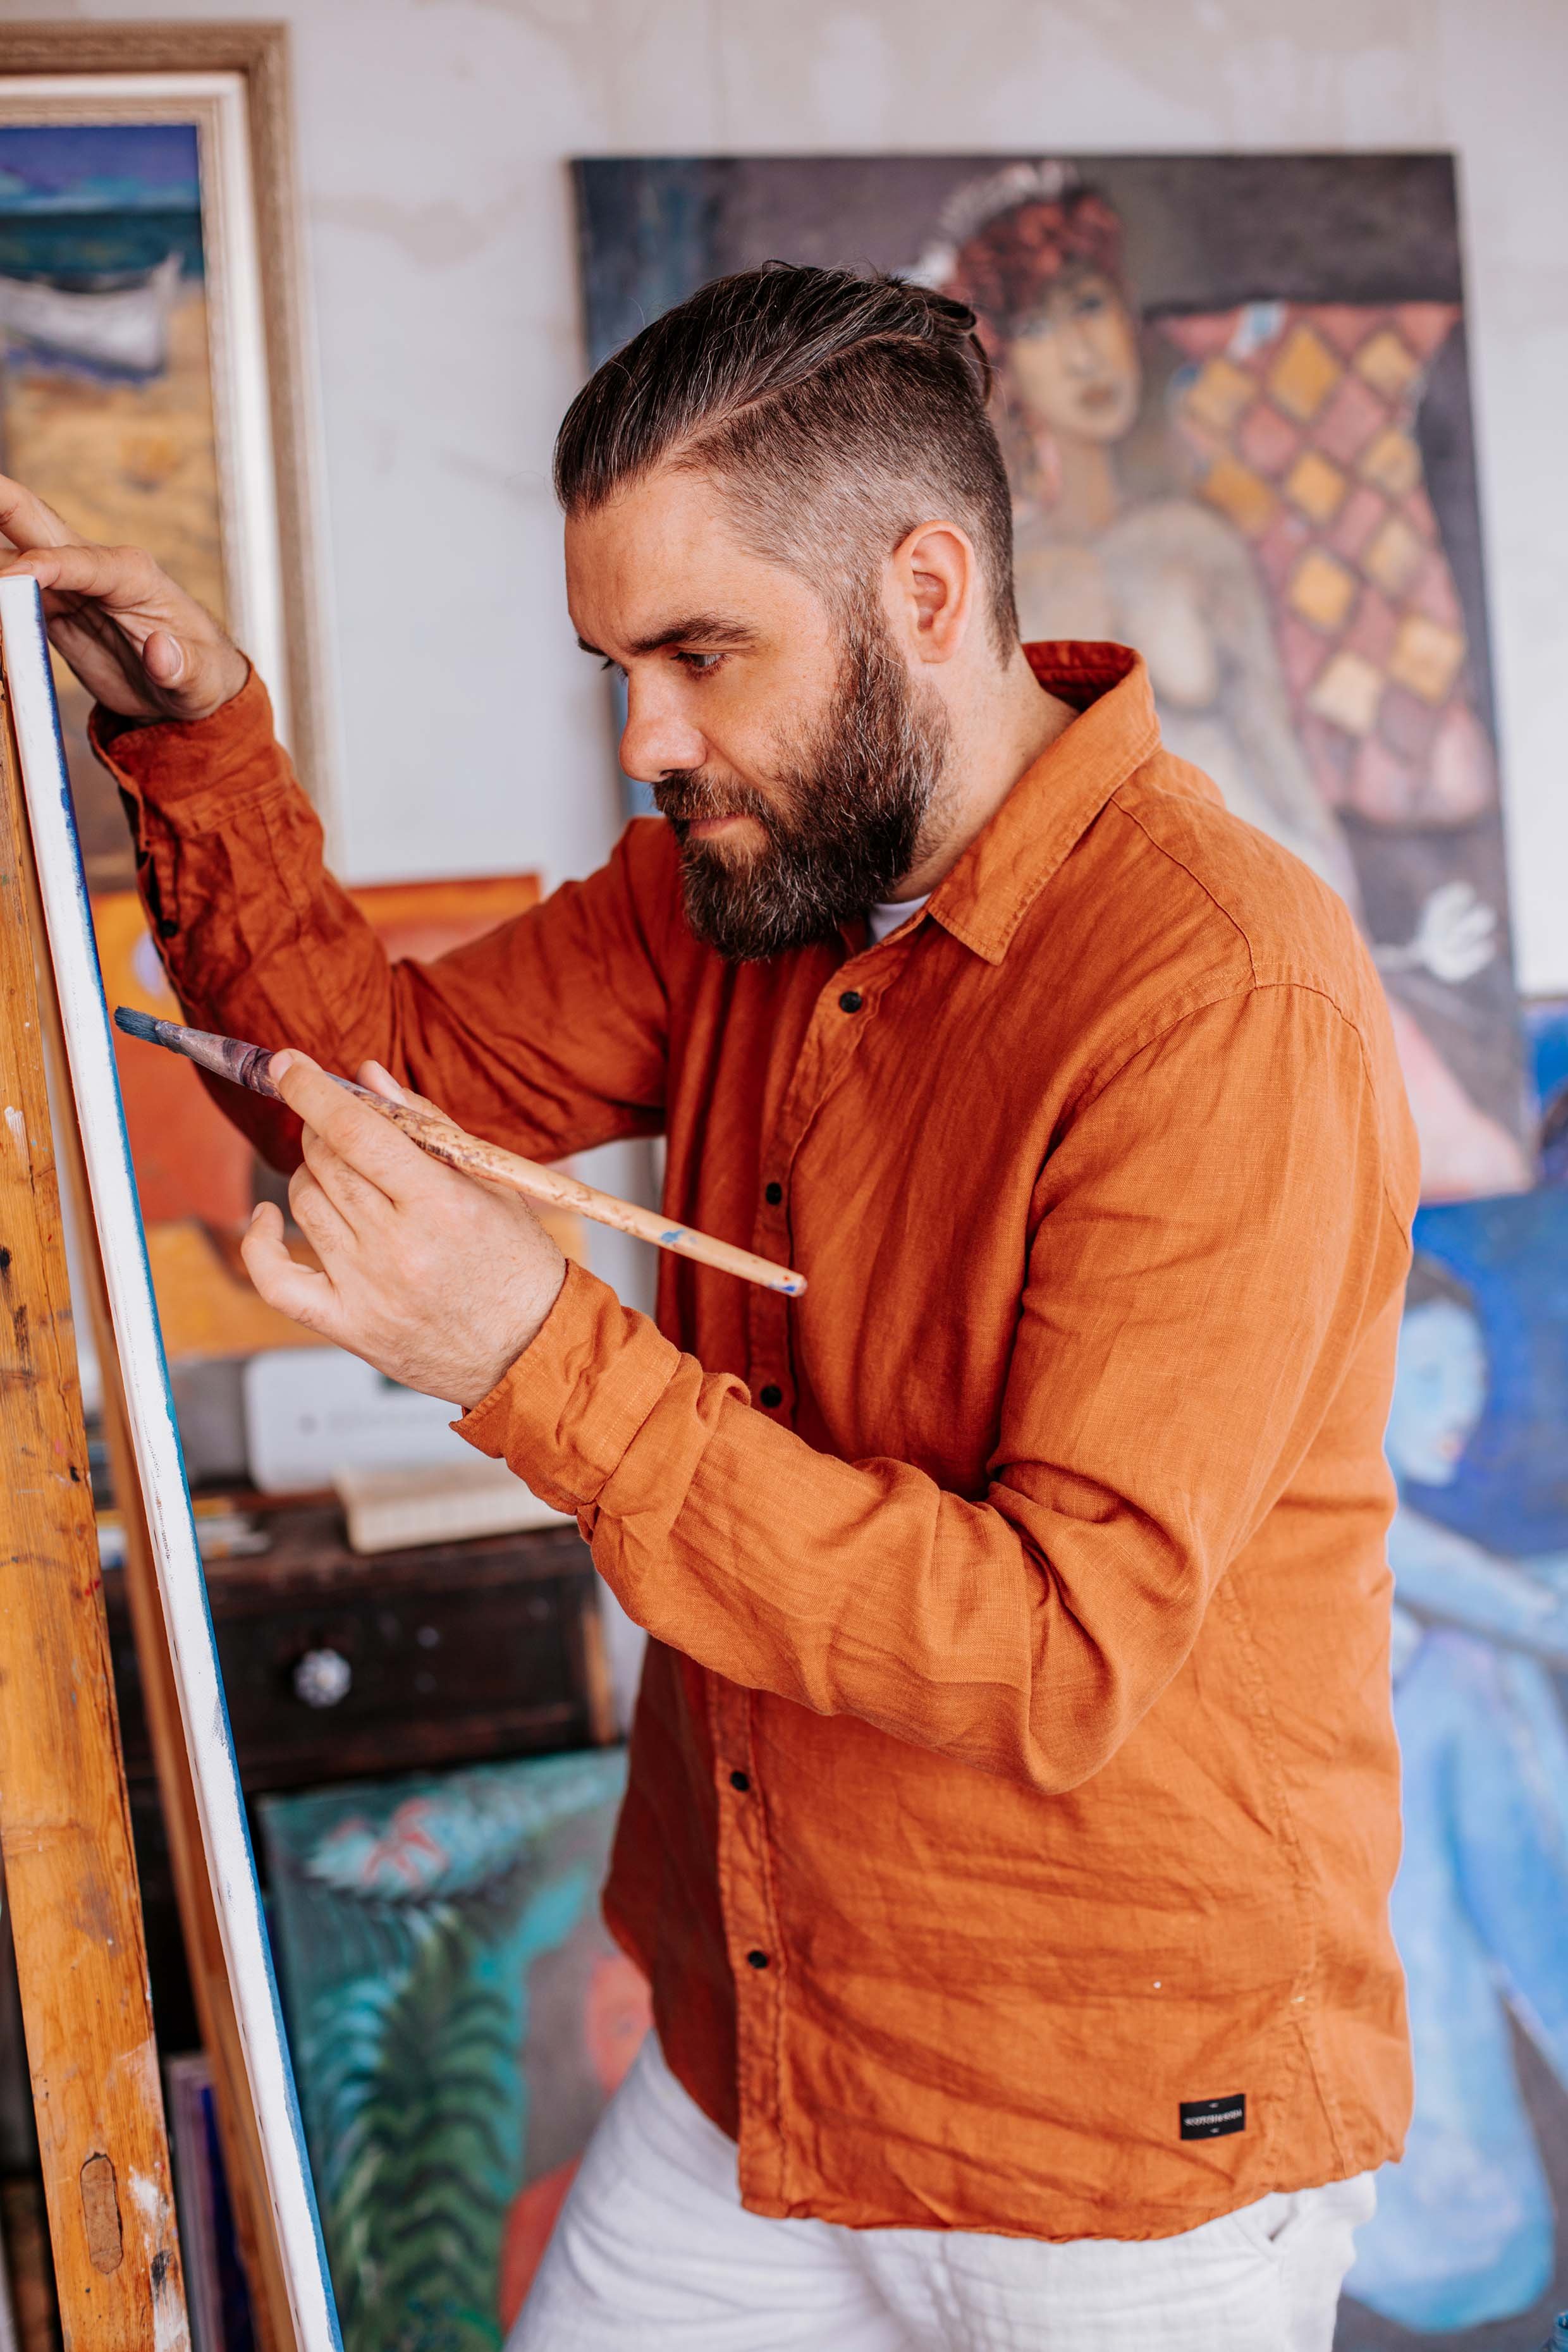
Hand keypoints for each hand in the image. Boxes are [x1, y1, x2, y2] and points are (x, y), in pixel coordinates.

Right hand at [0, 474, 248, 722]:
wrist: (187, 692)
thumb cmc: (201, 675)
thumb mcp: (202, 681)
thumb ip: (183, 667)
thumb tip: (162, 652)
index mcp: (133, 573)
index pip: (79, 560)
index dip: (42, 567)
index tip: (9, 582)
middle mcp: (94, 569)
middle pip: (31, 520)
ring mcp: (66, 587)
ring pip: (9, 559)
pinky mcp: (50, 611)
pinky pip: (8, 598)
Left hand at [239, 1055, 567, 1408]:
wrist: (530, 1351)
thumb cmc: (517, 1264)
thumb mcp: (492, 1184)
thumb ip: (428, 1126)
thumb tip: (367, 1078)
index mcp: (442, 1206)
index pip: (357, 1133)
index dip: (313, 1091)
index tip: (288, 1065)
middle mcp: (399, 1248)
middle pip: (326, 1162)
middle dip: (323, 1130)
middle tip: (341, 1128)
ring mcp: (368, 1290)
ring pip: (304, 1203)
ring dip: (312, 1175)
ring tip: (344, 1178)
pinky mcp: (348, 1326)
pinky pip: (275, 1278)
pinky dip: (260, 1241)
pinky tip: (270, 1219)